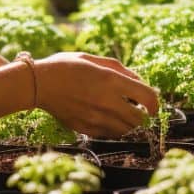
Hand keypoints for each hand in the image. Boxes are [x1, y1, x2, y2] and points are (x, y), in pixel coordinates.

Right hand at [34, 52, 159, 138]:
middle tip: (140, 110)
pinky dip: (114, 129)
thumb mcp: (93, 59)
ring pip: (127, 130)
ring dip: (130, 124)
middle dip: (144, 116)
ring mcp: (96, 118)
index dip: (155, 102)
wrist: (37, 84)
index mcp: (111, 80)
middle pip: (141, 119)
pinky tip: (106, 118)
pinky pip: (110, 135)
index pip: (149, 98)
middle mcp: (107, 101)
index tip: (152, 103)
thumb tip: (139, 81)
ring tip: (122, 113)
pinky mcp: (86, 129)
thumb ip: (120, 69)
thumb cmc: (65, 66)